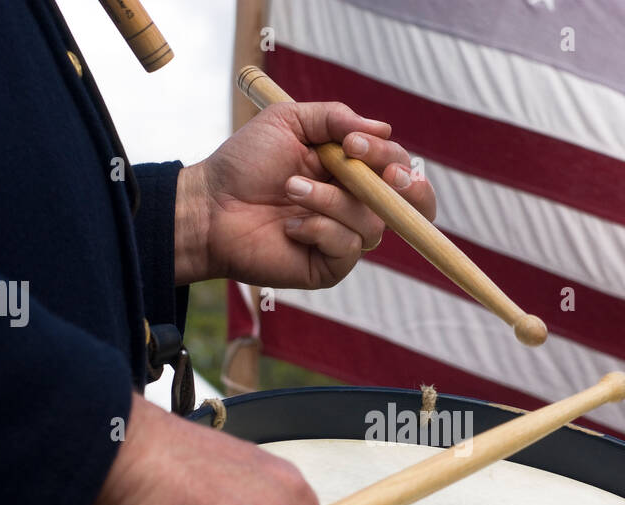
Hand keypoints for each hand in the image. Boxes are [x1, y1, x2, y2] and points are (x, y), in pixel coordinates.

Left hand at [174, 101, 436, 287]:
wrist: (211, 206)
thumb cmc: (246, 163)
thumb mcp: (289, 122)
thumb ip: (335, 118)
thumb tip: (385, 128)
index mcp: (352, 171)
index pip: (397, 166)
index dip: (390, 156)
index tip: (356, 144)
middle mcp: (356, 205)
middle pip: (412, 204)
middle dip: (410, 188)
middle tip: (387, 176)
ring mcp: (345, 237)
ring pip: (372, 221)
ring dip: (330, 200)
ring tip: (291, 190)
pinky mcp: (331, 266)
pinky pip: (348, 247)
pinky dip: (319, 229)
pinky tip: (291, 226)